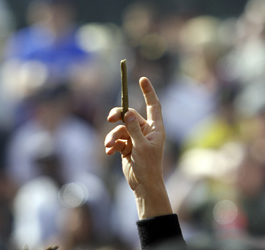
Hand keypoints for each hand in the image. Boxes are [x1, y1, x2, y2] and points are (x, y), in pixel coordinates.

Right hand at [105, 77, 171, 218]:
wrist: (143, 185)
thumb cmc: (148, 166)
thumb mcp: (141, 146)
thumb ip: (133, 129)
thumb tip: (127, 112)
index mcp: (155, 128)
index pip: (153, 105)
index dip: (149, 92)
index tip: (142, 79)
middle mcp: (145, 131)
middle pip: (129, 115)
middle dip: (118, 116)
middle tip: (110, 118)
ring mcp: (135, 138)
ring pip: (120, 129)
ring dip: (113, 136)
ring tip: (110, 146)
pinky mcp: (126, 147)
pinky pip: (116, 139)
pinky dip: (112, 144)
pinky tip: (109, 152)